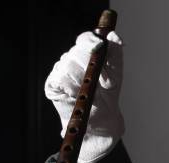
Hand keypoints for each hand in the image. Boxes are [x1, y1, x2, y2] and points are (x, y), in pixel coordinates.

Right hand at [45, 31, 123, 162]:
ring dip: (83, 78)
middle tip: (104, 81)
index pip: (85, 39)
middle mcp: (72, 60)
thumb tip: (113, 35)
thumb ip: (115, 54)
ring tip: (93, 91)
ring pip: (67, 64)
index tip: (99, 47)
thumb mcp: (116, 74)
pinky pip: (59, 79)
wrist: (102, 122)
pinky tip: (78, 95)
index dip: (90, 42)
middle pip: (76, 51)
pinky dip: (71, 86)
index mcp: (87, 55)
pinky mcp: (52, 85)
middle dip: (91, 64)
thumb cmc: (109, 97)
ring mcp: (60, 72)